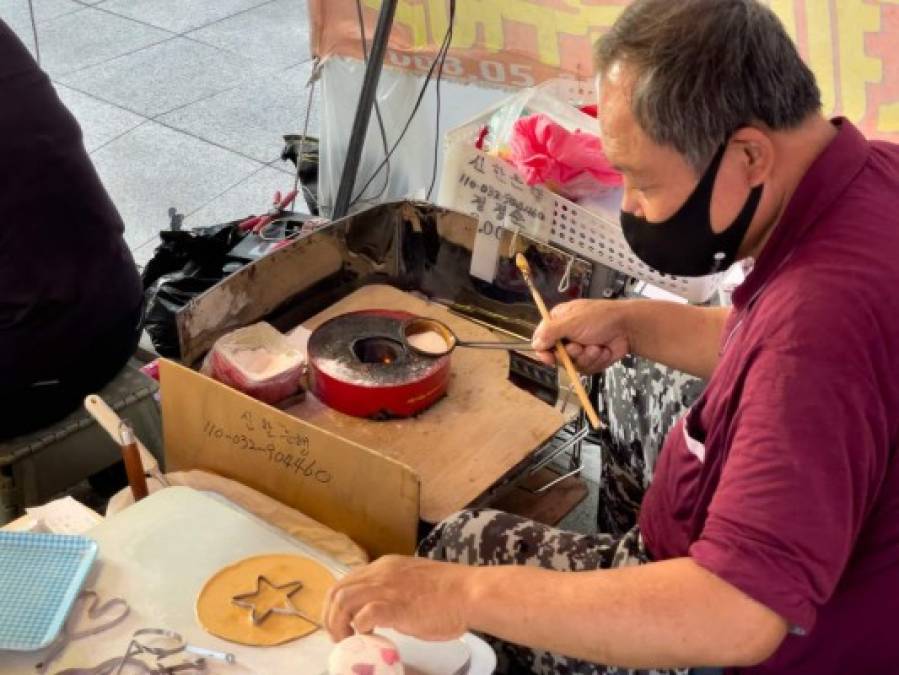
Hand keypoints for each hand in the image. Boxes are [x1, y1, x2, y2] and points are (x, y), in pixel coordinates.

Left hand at [323, 555, 471, 641]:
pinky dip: (360, 628)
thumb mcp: (414, 582)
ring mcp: (387, 588)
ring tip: (347, 640)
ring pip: (343, 601)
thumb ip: (395, 590)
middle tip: (339, 636)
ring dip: (339, 624)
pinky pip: (364, 616)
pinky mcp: (395, 607)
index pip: (347, 580)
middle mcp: (381, 573)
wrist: (469, 593)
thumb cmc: (450, 592)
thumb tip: (382, 610)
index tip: (341, 622)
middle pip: (337, 590)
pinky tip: (369, 637)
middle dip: (330, 616)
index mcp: (386, 566)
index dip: (337, 603)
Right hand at [532, 299, 629, 374]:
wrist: (628, 327)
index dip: (543, 350)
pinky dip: (596, 360)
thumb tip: (535, 344)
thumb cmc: (600, 318)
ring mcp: (579, 349)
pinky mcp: (590, 360)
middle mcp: (566, 336)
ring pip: (572, 365)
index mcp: (558, 322)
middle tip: (579, 347)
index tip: (548, 357)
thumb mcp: (571, 321)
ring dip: (586, 357)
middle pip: (556, 356)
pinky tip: (603, 350)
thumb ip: (550, 332)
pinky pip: (586, 368)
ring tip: (597, 347)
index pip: (541, 339)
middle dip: (570, 354)